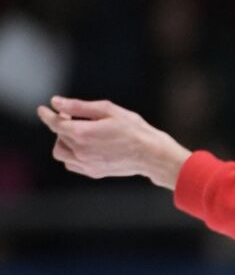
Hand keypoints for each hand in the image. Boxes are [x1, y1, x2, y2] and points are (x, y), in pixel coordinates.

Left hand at [36, 96, 191, 189]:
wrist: (152, 154)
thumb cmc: (134, 129)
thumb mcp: (108, 110)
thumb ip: (78, 107)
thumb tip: (56, 103)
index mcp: (82, 133)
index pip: (55, 123)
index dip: (47, 114)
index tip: (43, 109)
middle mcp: (80, 151)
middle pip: (58, 137)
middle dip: (62, 126)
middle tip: (76, 119)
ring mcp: (86, 164)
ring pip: (62, 153)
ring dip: (65, 142)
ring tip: (80, 135)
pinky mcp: (93, 172)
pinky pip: (72, 164)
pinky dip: (73, 155)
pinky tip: (86, 148)